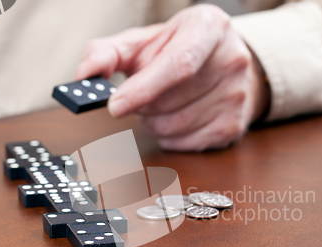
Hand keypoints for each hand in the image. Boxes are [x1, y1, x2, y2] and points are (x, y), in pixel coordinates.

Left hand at [76, 4, 269, 150]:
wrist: (223, 64)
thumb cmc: (179, 50)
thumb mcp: (144, 41)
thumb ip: (108, 53)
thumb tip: (84, 76)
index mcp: (209, 28)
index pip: (178, 65)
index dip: (143, 89)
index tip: (114, 106)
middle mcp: (231, 60)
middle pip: (169, 101)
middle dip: (142, 106)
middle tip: (140, 95)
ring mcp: (236, 97)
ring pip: (174, 127)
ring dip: (153, 122)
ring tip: (162, 103)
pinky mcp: (233, 127)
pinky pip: (184, 144)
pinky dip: (169, 136)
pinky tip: (176, 117)